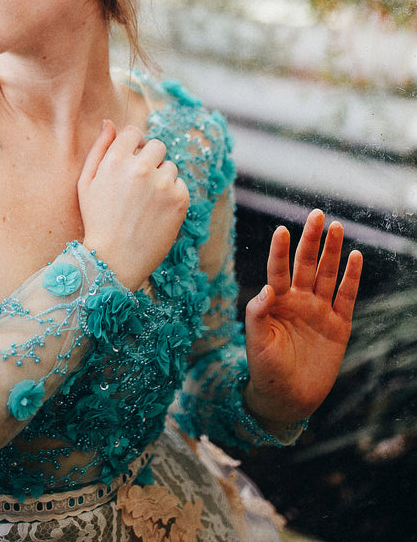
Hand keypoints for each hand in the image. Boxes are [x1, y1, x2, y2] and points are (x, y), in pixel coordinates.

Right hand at [78, 120, 188, 290]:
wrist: (114, 259)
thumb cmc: (97, 220)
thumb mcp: (86, 183)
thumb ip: (99, 149)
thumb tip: (110, 122)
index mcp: (116, 160)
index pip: (134, 133)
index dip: (132, 146)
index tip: (130, 162)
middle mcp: (141, 167)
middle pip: (157, 146)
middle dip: (150, 160)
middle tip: (139, 184)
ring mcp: (162, 184)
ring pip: (170, 166)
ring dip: (161, 178)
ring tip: (146, 202)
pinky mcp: (179, 200)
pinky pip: (181, 184)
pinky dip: (172, 195)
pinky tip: (156, 211)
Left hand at [244, 209, 362, 428]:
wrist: (287, 397)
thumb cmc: (265, 368)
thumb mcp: (256, 341)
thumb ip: (257, 314)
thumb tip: (267, 289)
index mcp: (276, 301)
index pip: (278, 269)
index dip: (280, 250)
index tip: (281, 230)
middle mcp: (298, 300)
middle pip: (306, 263)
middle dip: (311, 239)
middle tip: (317, 214)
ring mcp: (319, 311)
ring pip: (327, 275)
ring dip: (332, 252)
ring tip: (336, 227)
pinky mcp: (338, 325)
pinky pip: (346, 297)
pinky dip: (352, 278)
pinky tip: (356, 257)